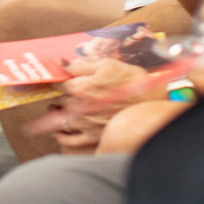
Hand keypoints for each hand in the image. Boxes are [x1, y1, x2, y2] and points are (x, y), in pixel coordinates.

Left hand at [23, 56, 141, 151]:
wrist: (151, 101)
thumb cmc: (131, 80)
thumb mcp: (106, 65)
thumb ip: (81, 64)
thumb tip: (61, 62)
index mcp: (80, 87)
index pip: (57, 83)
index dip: (55, 79)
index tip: (51, 79)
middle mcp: (78, 107)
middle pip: (58, 100)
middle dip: (58, 95)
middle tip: (58, 92)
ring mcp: (85, 124)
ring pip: (59, 121)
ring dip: (54, 114)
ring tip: (53, 109)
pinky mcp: (93, 136)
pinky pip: (70, 141)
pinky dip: (61, 137)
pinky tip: (58, 133)